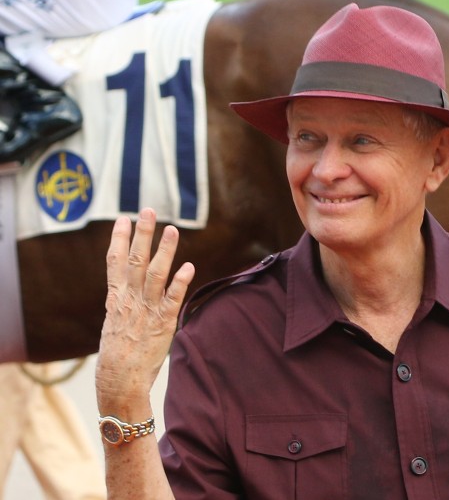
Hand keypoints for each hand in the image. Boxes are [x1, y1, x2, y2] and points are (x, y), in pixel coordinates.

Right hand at [96, 208, 194, 414]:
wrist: (119, 382)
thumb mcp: (115, 324)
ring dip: (165, 250)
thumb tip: (128, 291)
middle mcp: (129, 300)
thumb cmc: (117, 357)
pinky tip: (189, 266)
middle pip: (135, 260)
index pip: (114, 262)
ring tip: (173, 230)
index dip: (119, 239)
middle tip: (149, 210)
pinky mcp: (163, 323)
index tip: (123, 218)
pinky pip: (173, 299)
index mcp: (116, 299)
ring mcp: (146, 311)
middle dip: (142, 234)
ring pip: (156, 274)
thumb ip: (124, 305)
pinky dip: (180, 282)